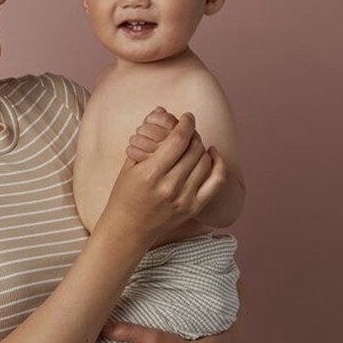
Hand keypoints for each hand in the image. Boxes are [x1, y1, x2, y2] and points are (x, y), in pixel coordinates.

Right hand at [102, 111, 224, 246]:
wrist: (128, 230)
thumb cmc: (124, 195)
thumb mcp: (129, 166)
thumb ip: (147, 140)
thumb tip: (163, 112)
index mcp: (150, 174)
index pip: (178, 140)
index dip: (186, 124)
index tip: (187, 116)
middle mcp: (170, 186)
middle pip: (194, 149)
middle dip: (193, 134)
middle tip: (188, 129)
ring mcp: (184, 199)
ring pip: (205, 161)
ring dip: (202, 147)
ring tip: (194, 142)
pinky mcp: (193, 208)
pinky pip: (216, 181)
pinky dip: (218, 164)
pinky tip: (212, 154)